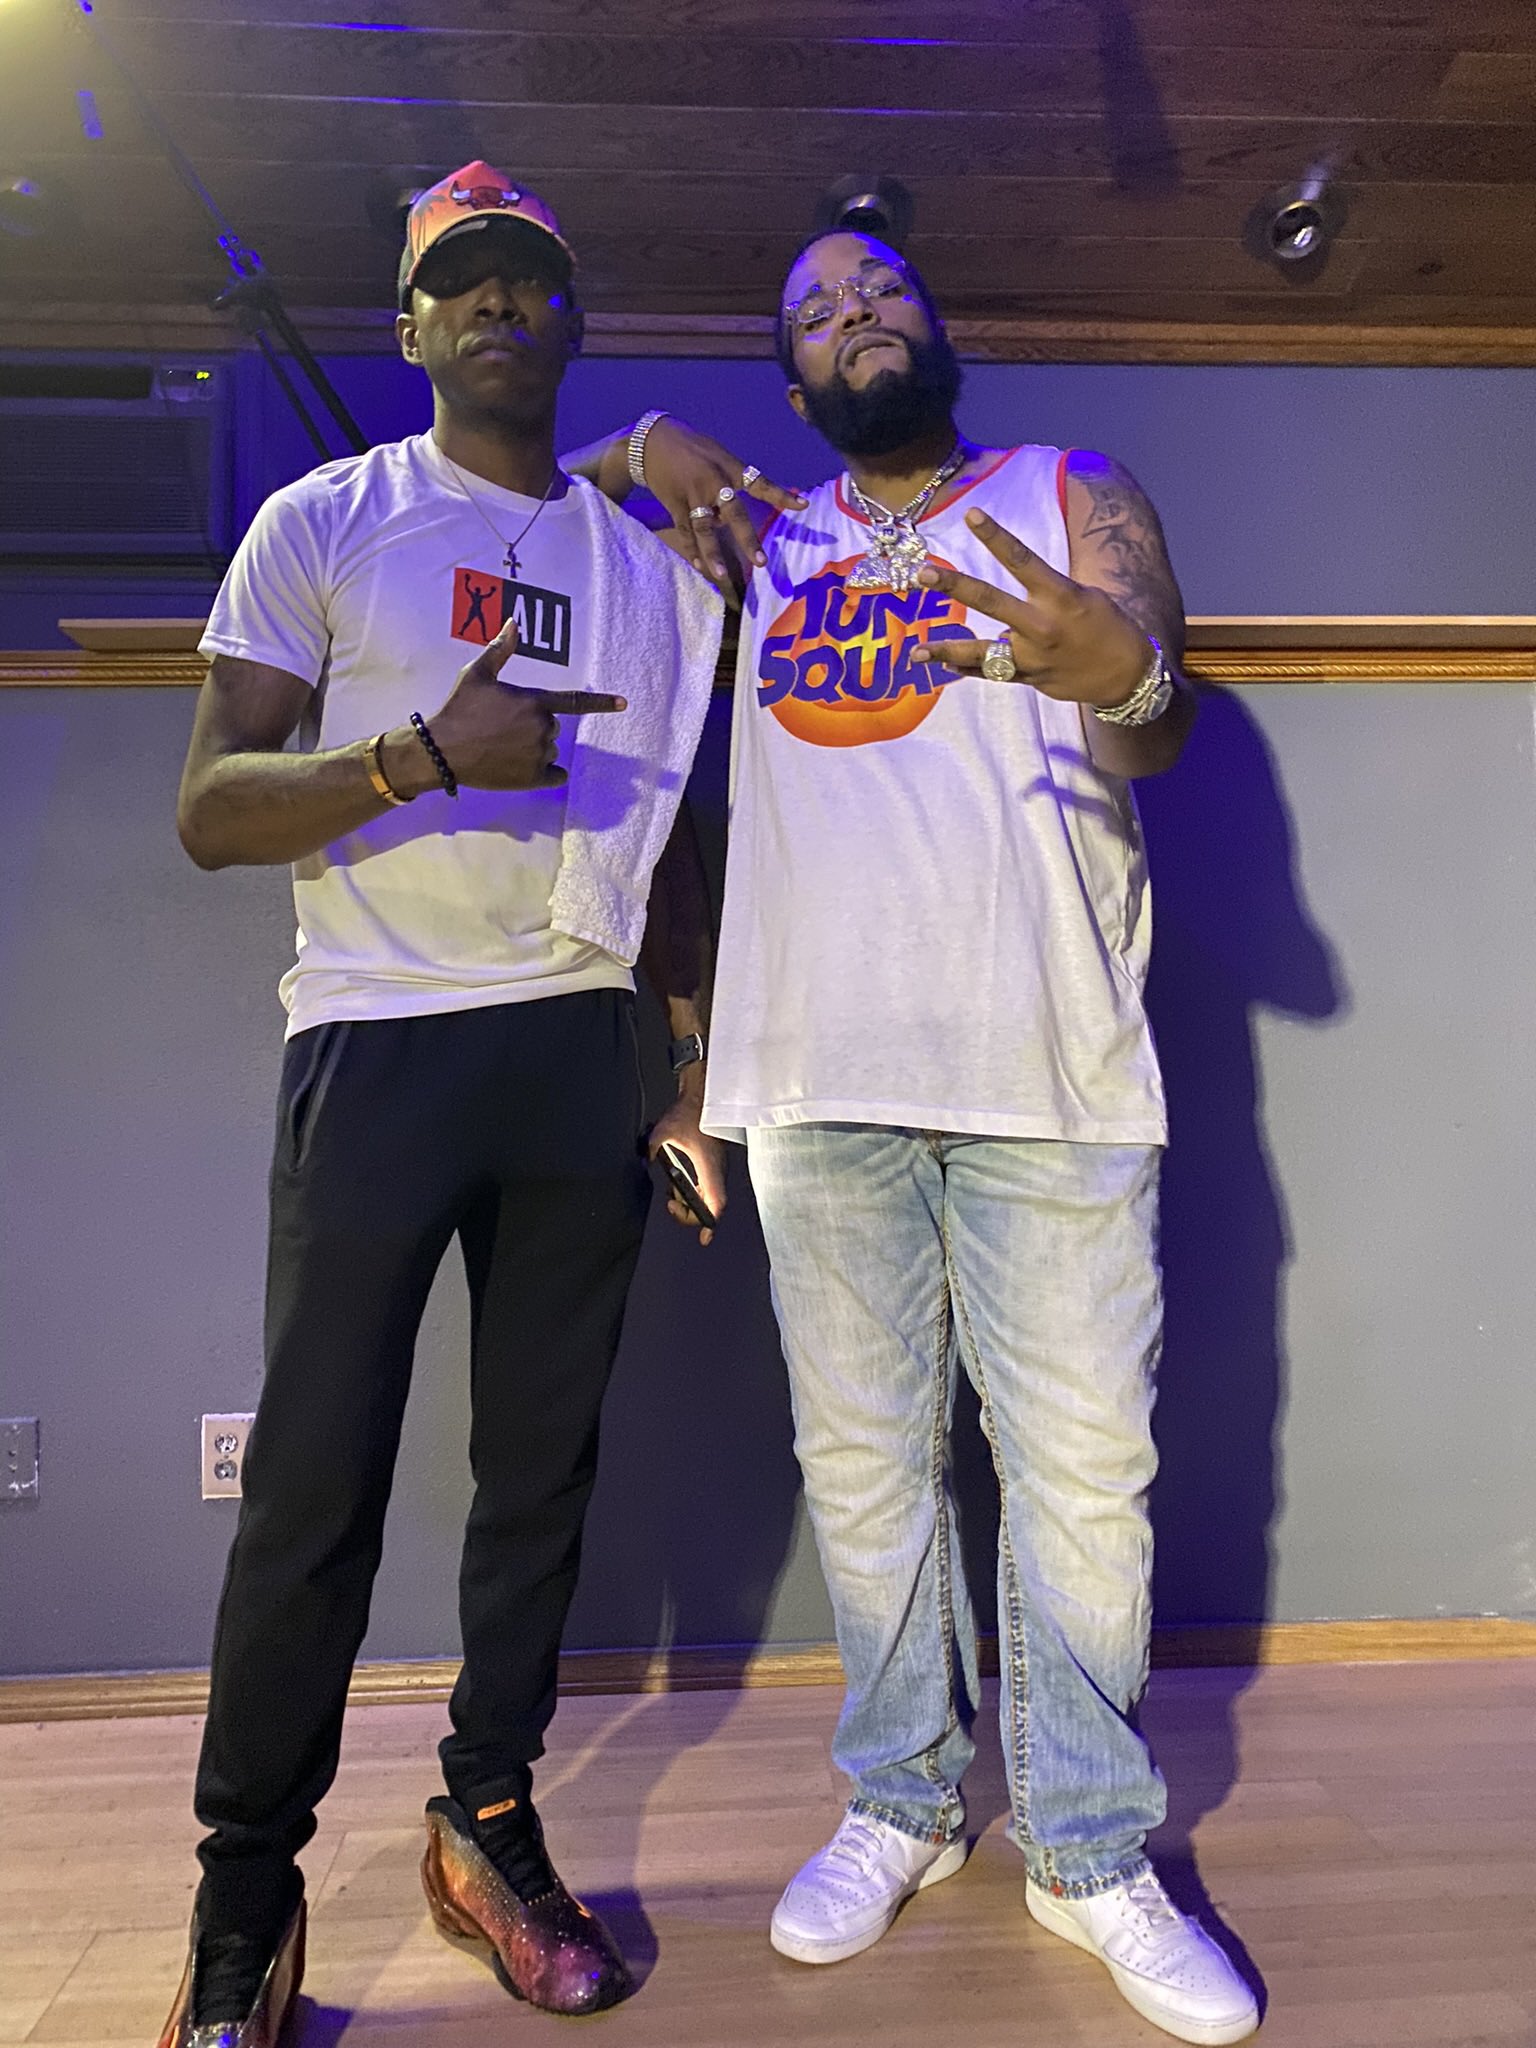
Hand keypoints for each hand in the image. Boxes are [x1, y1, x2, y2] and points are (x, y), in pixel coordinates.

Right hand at [425, 619, 624, 790]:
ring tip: (503, 747)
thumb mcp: (476, 674)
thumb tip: (513, 622)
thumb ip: (499, 650)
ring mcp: (539, 754)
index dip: (601, 702)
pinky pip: (555, 775)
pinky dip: (546, 772)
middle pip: (553, 727)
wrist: (442, 751)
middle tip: (503, 728)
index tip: (623, 704)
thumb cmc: (459, 709)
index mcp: (534, 701)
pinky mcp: (533, 778)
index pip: (576, 701)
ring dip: (535, 749)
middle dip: (535, 726)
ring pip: (551, 750)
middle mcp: (543, 728)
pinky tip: (524, 768)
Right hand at [637, 418, 805, 586]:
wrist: (651, 441)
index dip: (782, 495)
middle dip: (747, 539)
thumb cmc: (691, 449)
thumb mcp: (717, 455)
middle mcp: (714, 482)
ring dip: (713, 554)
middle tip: (760, 562)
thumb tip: (730, 520)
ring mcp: (694, 494)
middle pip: (734, 514)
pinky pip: (686, 532)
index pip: (761, 483)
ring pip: (705, 529)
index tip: (803, 506)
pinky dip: (692, 550)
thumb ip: (731, 483)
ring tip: (721, 575)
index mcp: (730, 467)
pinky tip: (700, 566)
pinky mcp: (675, 504)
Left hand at [648, 1099, 727, 1246]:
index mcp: (708, 1166)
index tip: (704, 1237)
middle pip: (712, 1205)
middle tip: (670, 1206)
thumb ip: (653, 1150)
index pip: (715, 1202)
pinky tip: (676, 1186)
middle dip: (691, 1213)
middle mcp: (717, 1170)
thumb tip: (648, 1160)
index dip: (710, 1222)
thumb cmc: (688, 1113)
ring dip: (690, 1202)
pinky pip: (707, 1187)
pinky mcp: (713, 1163)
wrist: (703, 1097)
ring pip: (709, 1197)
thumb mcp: (663, 1131)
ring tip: (670, 1197)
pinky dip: (693, 1193)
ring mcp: (717, 1167)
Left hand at [911, 506, 1152, 709]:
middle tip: (924, 574)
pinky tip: (944, 663)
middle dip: (956, 586)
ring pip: (981, 652)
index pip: (1022, 559)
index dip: (996, 535)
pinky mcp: (1029, 679)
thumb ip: (1046, 588)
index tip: (971, 515)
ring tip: (916, 649)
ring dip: (947, 649)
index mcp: (1061, 596)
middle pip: (991, 602)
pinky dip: (968, 667)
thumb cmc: (1108, 626)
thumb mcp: (1085, 595)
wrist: (1128, 675)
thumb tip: (1019, 573)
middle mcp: (1042, 626)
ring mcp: (1033, 656)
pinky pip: (992, 673)